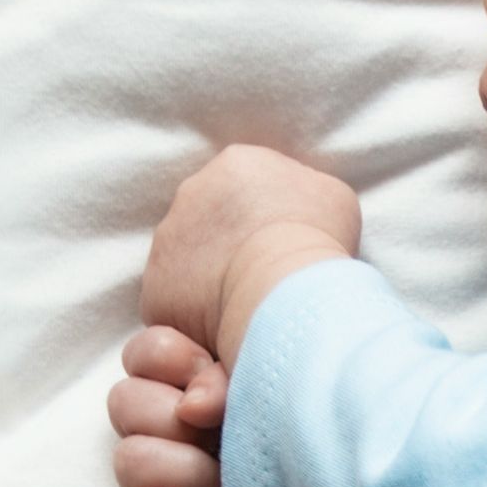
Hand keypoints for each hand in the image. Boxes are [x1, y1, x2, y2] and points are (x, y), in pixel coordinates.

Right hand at [109, 325, 320, 486]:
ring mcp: (170, 480)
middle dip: (174, 413)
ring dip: (183, 467)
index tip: (209, 367)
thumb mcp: (284, 371)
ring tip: (228, 480)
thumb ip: (245, 348)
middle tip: (225, 425)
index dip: (165, 355)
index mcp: (203, 382)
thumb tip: (200, 400)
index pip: (143, 352)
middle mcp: (180, 428)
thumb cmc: (321, 427)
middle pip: (125, 400)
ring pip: (127, 458)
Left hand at [142, 144, 361, 364]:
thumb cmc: (315, 240)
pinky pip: (175, 302)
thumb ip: (306, 189)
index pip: (242, 184)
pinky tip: (228, 322)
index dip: (262, 214)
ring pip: (187, 260)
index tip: (279, 238)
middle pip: (208, 218)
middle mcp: (190, 194)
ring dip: (209, 277)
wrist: (281, 290)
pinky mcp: (154, 289)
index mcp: (237, 164)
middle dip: (229, 242)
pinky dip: (196, 314)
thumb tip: (297, 204)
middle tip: (260, 269)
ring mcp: (166, 242)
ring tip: (247, 301)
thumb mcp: (332, 197)